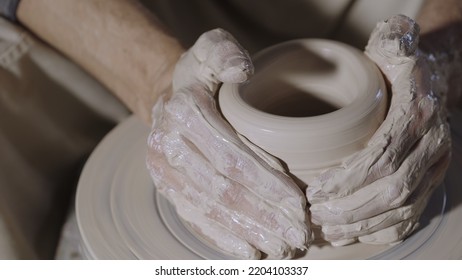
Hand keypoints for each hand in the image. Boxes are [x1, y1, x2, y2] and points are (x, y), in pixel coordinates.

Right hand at [146, 29, 311, 258]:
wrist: (165, 99)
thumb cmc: (200, 78)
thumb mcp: (209, 50)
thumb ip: (224, 52)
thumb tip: (244, 70)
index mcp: (184, 113)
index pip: (231, 157)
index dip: (266, 185)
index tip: (299, 205)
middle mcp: (168, 146)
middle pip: (223, 190)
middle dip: (264, 216)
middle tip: (299, 236)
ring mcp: (165, 173)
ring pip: (210, 210)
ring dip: (248, 233)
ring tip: (282, 249)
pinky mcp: (167, 190)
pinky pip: (194, 218)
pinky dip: (222, 238)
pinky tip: (249, 252)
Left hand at [306, 15, 450, 245]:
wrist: (432, 80)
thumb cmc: (401, 67)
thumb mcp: (397, 45)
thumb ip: (395, 41)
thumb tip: (394, 40)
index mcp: (419, 114)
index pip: (385, 156)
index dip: (350, 179)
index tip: (317, 190)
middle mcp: (433, 145)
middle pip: (394, 190)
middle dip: (353, 208)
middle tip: (317, 216)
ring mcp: (434, 166)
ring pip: (403, 208)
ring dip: (364, 225)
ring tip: (329, 231)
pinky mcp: (430, 180)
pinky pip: (413, 214)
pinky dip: (383, 230)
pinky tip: (355, 235)